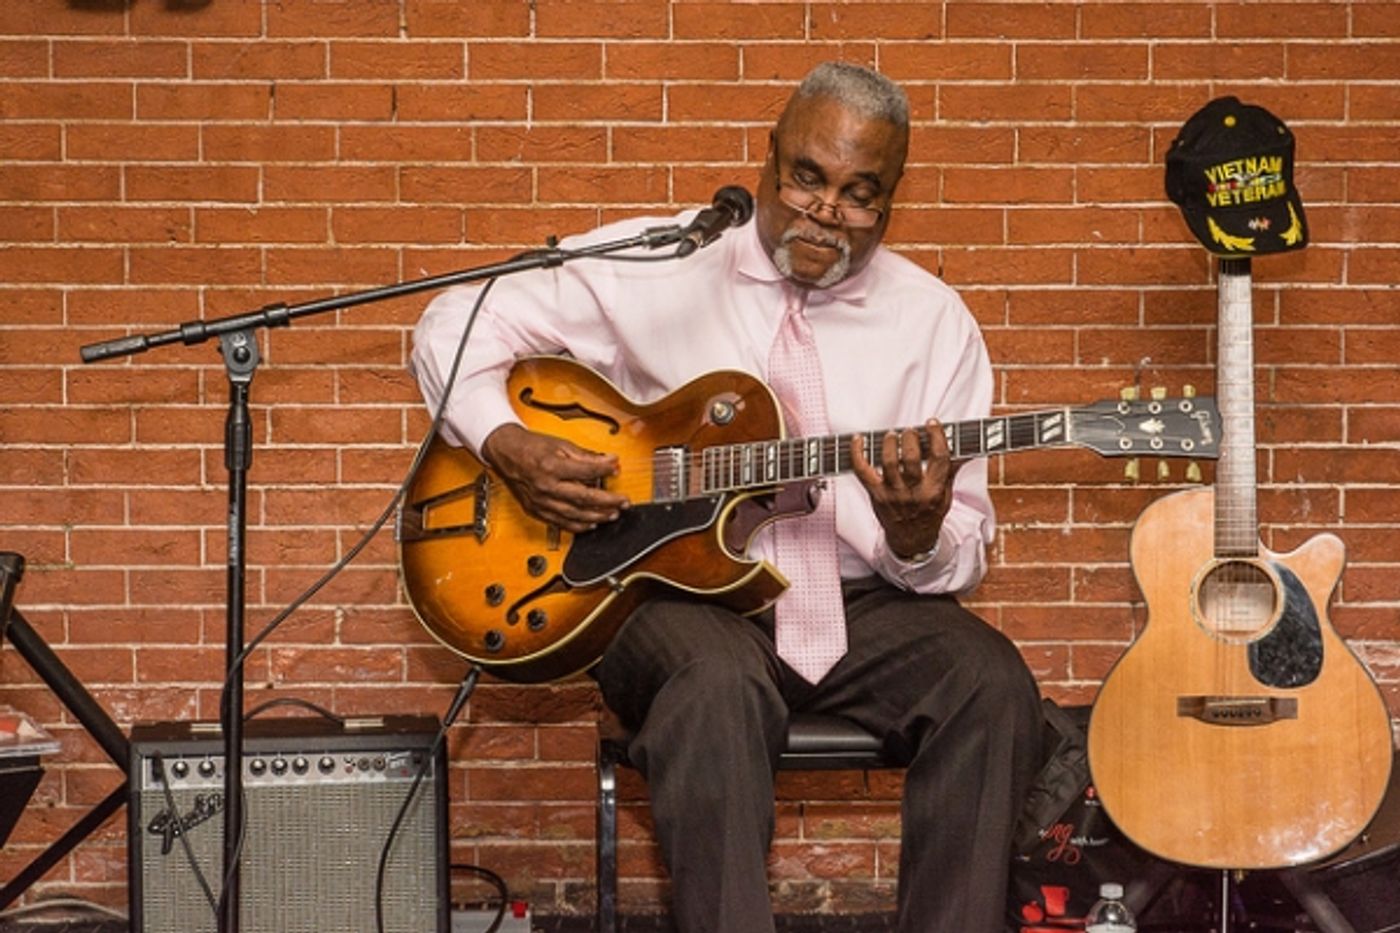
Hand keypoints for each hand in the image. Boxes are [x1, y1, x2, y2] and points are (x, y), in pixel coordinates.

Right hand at [480, 424, 628, 533]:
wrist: (506, 453)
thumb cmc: (532, 447)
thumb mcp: (561, 444)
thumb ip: (586, 456)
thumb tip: (609, 462)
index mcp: (552, 466)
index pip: (586, 471)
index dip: (605, 470)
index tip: (617, 469)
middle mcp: (546, 486)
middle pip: (583, 497)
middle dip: (607, 501)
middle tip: (623, 502)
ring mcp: (541, 501)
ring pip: (574, 514)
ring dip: (597, 516)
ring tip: (612, 514)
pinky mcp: (536, 510)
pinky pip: (560, 523)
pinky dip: (578, 526)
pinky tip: (591, 524)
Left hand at [850, 419, 959, 559]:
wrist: (911, 540)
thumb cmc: (929, 514)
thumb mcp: (946, 494)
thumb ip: (951, 470)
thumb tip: (966, 449)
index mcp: (934, 490)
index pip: (939, 458)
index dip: (936, 437)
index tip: (932, 423)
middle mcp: (913, 492)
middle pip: (910, 459)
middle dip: (910, 438)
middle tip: (910, 431)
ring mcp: (892, 493)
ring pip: (888, 462)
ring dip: (889, 443)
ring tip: (892, 435)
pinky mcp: (875, 494)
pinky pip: (862, 470)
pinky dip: (857, 453)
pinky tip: (858, 440)